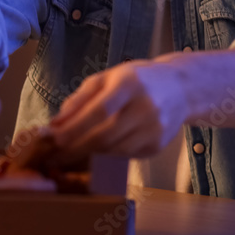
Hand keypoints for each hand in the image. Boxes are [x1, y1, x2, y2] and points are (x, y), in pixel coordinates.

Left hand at [48, 57, 188, 166]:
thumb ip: (80, 98)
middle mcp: (146, 106)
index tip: (55, 139)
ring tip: (70, 155)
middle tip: (55, 155)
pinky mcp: (158, 145)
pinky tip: (95, 153)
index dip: (76, 127)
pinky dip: (108, 156)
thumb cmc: (135, 80)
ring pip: (115, 150)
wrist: (178, 88)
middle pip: (106, 135)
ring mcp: (155, 128)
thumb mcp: (107, 78)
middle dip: (77, 147)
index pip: (100, 110)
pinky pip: (126, 156)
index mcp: (130, 83)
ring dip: (90, 155)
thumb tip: (56, 123)